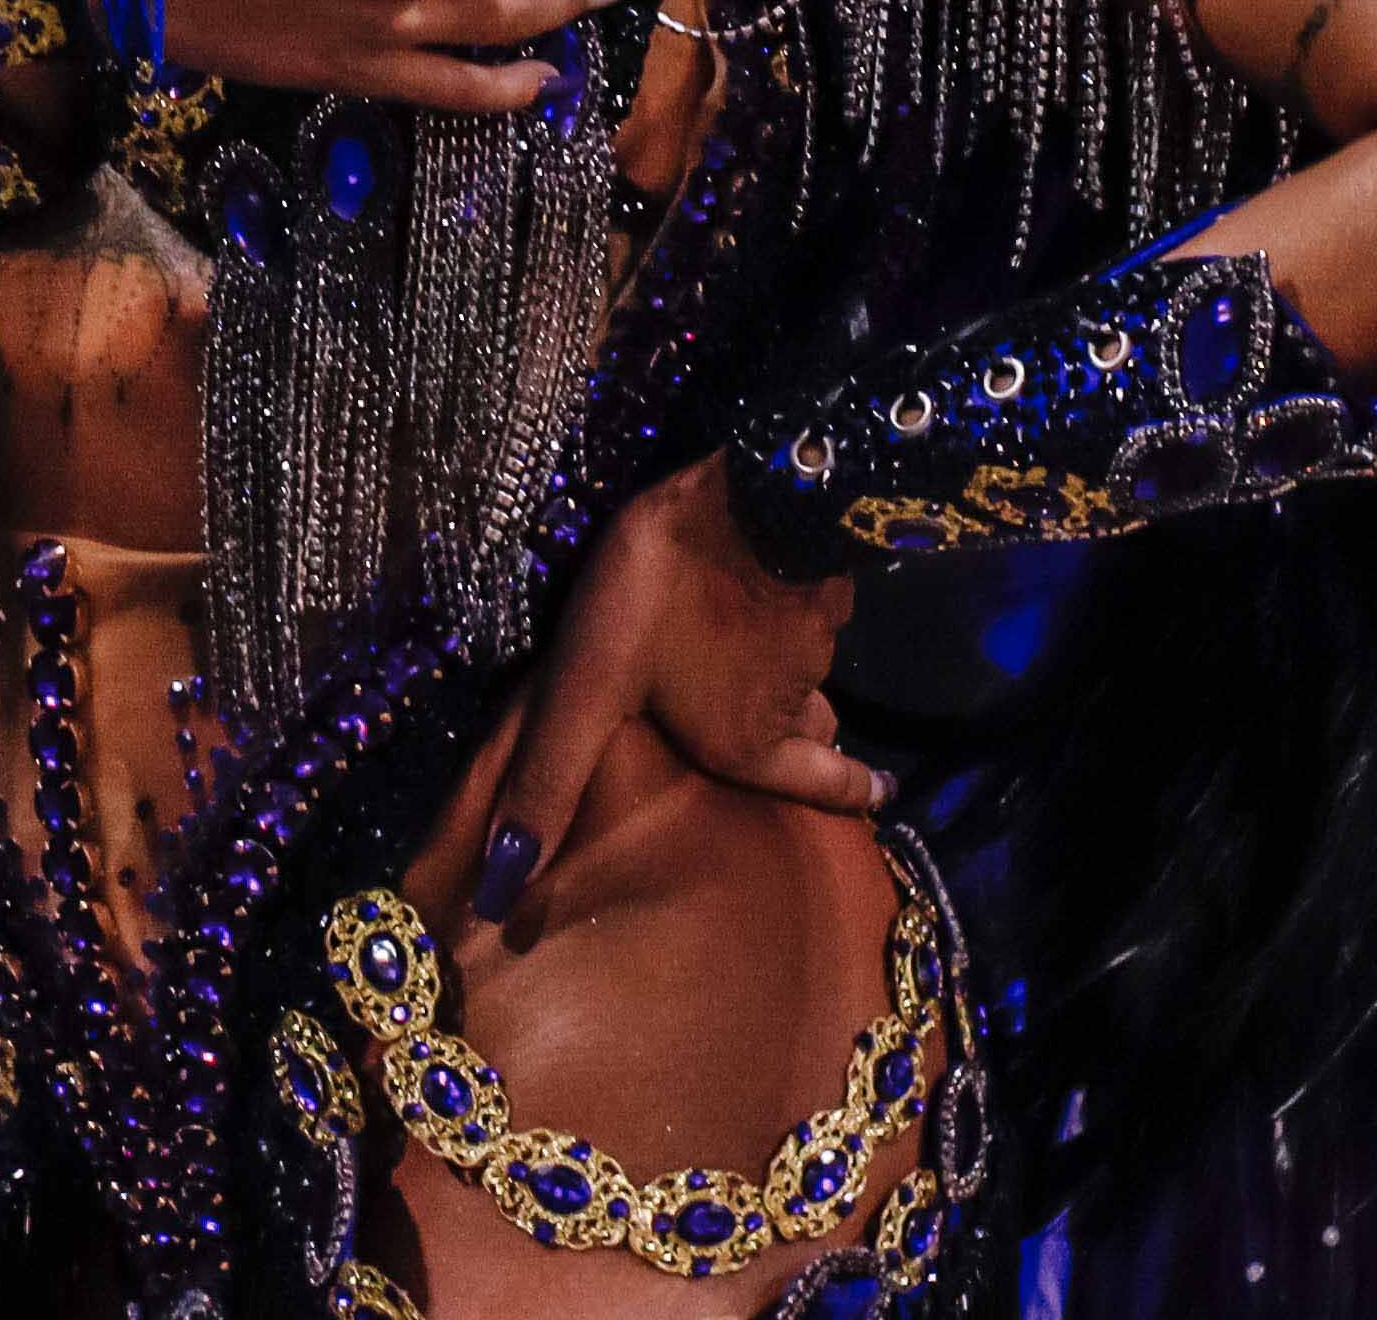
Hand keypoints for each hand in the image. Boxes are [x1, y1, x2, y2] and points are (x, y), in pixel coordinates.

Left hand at [474, 453, 882, 943]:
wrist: (744, 488)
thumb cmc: (663, 599)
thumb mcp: (588, 689)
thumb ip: (553, 778)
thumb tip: (499, 888)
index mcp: (749, 741)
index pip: (826, 784)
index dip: (847, 794)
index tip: (877, 798)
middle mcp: (796, 696)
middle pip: (816, 728)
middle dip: (811, 740)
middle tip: (799, 743)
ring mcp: (813, 629)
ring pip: (811, 668)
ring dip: (792, 674)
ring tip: (762, 667)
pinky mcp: (815, 568)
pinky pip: (809, 610)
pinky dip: (791, 616)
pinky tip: (761, 594)